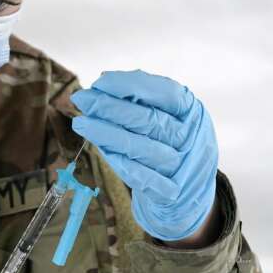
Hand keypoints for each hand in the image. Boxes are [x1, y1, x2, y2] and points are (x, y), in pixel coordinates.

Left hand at [71, 70, 217, 240]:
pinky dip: (122, 164)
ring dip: (107, 134)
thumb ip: (141, 99)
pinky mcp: (169, 192)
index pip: (165, 92)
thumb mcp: (168, 115)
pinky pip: (143, 179)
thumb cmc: (169, 141)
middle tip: (80, 99)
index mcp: (192, 112)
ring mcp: (181, 166)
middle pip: (149, 120)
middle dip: (110, 107)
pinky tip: (101, 150)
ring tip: (80, 123)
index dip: (131, 85)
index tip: (99, 82)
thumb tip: (104, 79)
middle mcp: (190, 138)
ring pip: (141, 148)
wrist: (189, 189)